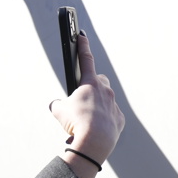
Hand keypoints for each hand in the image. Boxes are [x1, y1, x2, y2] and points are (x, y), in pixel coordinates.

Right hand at [50, 33, 124, 177]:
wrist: (94, 142)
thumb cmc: (76, 123)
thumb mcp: (58, 111)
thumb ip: (58, 104)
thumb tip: (58, 106)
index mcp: (90, 83)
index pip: (85, 59)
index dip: (82, 45)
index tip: (82, 35)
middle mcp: (105, 91)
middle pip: (99, 81)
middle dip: (91, 85)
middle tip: (80, 98)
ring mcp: (114, 104)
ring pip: (105, 99)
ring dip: (96, 105)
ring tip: (85, 120)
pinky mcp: (119, 118)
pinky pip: (111, 115)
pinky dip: (103, 120)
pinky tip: (94, 129)